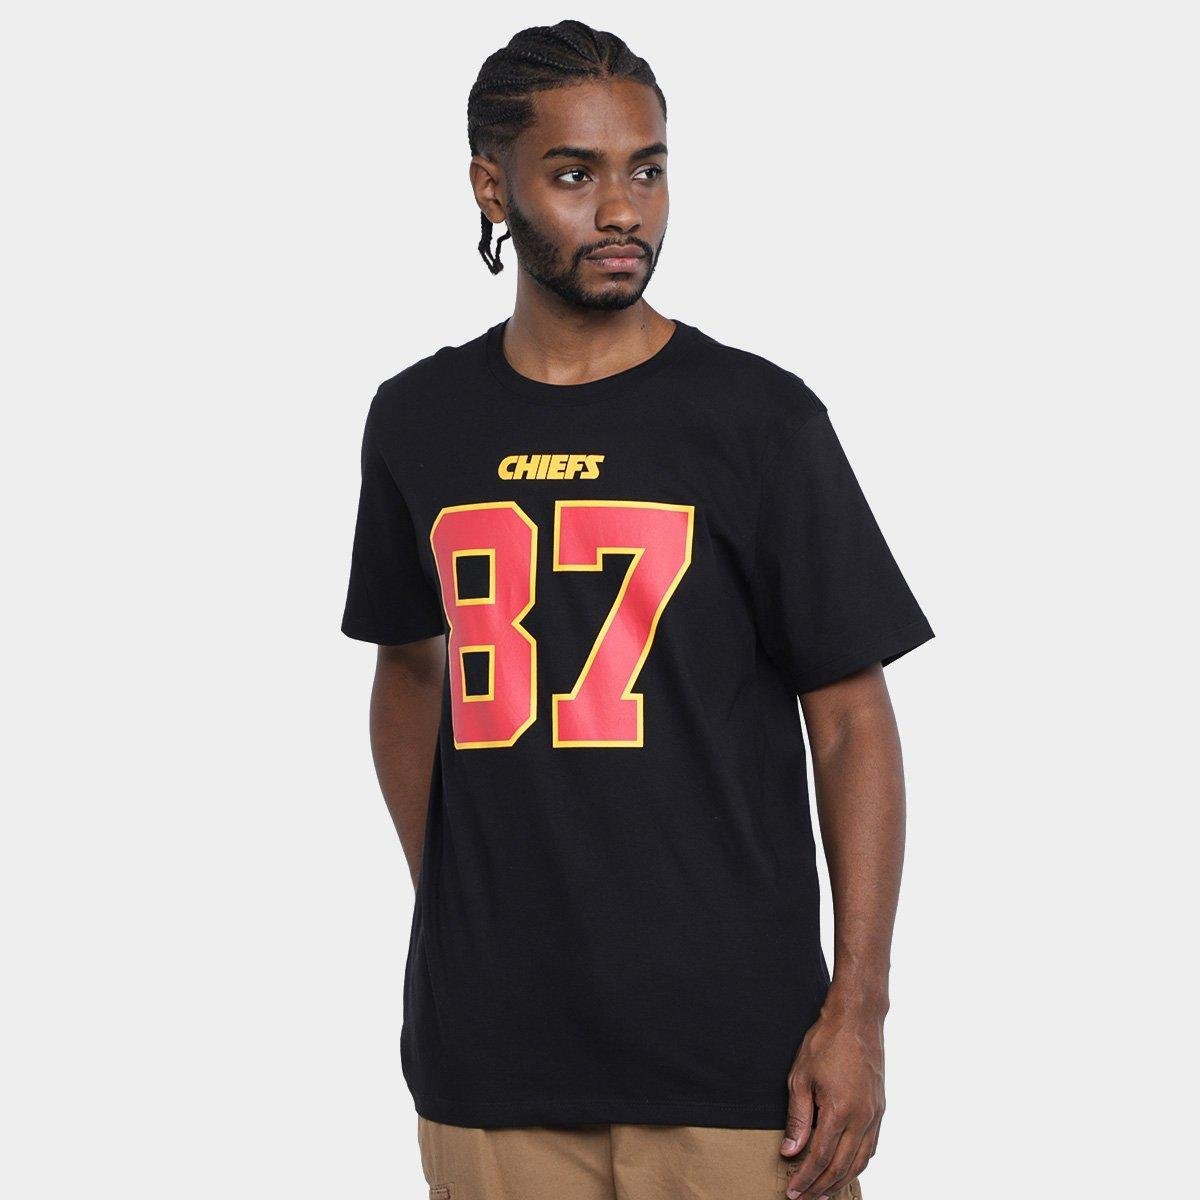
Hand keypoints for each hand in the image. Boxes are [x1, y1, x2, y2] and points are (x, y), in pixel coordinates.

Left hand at [779, 1000, 885, 1198]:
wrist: (857, 1019)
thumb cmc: (825, 1043)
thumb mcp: (800, 1077)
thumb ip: (797, 1118)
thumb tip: (791, 1151)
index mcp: (840, 1111)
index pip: (820, 1157)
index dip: (805, 1177)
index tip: (792, 1191)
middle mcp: (862, 1118)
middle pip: (841, 1166)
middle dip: (820, 1186)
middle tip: (803, 1199)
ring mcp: (874, 1115)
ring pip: (859, 1161)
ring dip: (840, 1181)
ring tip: (822, 1193)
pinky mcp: (879, 1109)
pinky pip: (871, 1147)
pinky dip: (857, 1164)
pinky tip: (846, 1169)